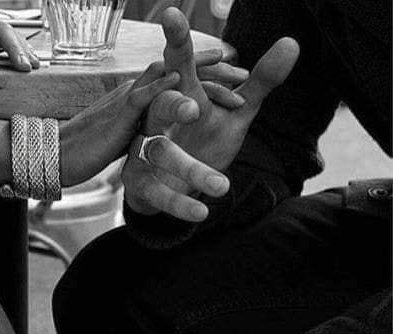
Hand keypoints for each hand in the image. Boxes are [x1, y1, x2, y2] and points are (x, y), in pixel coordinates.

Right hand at [58, 7, 238, 187]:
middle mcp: (137, 91)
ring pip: (166, 75)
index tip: (236, 77)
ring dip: (196, 71)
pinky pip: (141, 96)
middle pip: (179, 69)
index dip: (207, 75)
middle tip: (242, 72)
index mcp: (141, 97)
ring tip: (227, 70)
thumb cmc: (91, 146)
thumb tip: (162, 131)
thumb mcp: (127, 134)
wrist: (60, 154)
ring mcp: (127, 99)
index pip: (178, 78)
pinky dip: (161, 86)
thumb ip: (146, 126)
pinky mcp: (117, 115)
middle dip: (212, 68)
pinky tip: (181, 78)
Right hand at [121, 10, 249, 220]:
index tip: (172, 16)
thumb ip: (260, 82)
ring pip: (162, 155)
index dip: (176, 43)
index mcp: (179, 96)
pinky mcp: (140, 184)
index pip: (178, 67)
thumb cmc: (202, 141)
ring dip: (191, 170)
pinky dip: (180, 204)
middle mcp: (156, 120)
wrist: (169, 185)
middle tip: (193, 109)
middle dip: (173, 106)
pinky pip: (159, 195)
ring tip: (221, 186)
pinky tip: (202, 213)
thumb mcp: (235, 113)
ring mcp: (144, 152)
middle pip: (160, 107)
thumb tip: (292, 42)